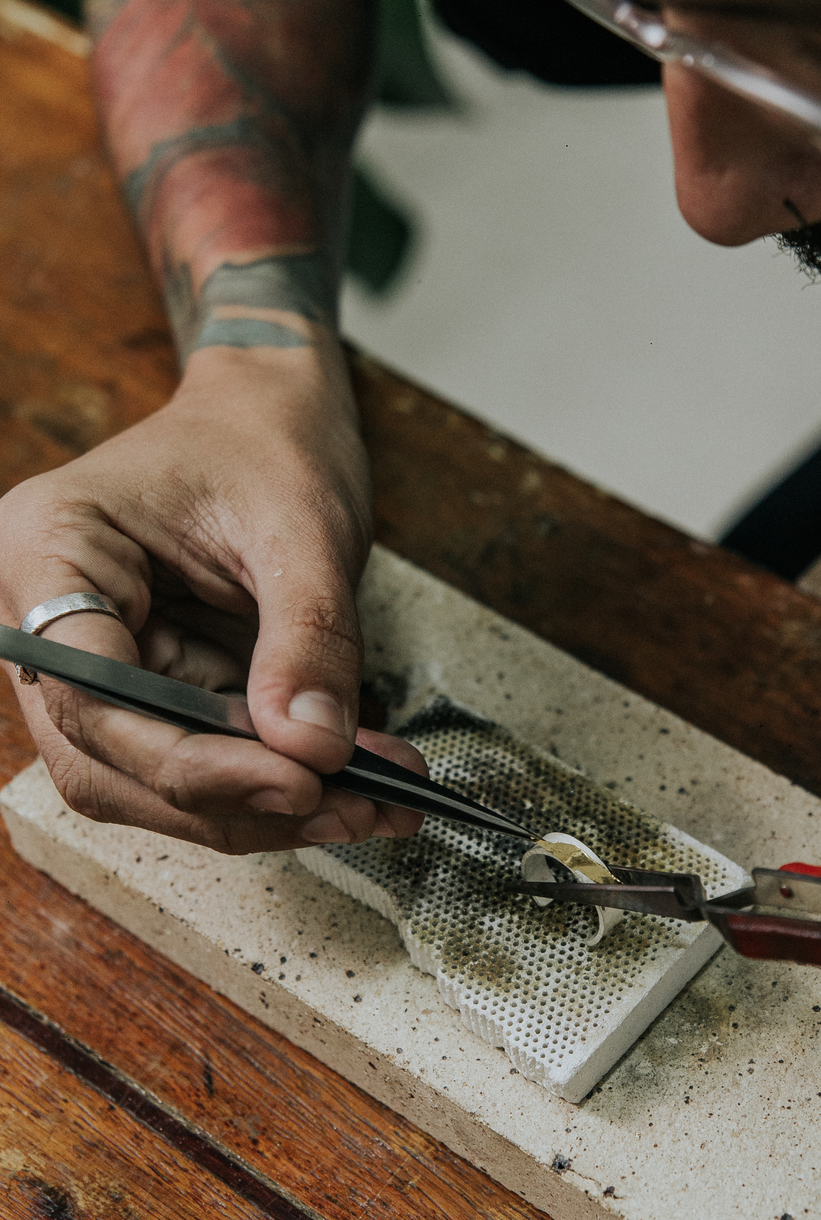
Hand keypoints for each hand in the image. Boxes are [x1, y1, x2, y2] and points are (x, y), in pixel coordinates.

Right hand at [0, 347, 425, 852]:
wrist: (274, 412)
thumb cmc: (268, 438)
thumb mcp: (302, 526)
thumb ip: (307, 637)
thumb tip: (314, 748)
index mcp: (50, 549)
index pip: (91, 693)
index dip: (188, 759)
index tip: (296, 778)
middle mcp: (45, 619)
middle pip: (110, 762)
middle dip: (235, 801)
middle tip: (353, 807)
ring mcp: (96, 662)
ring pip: (152, 782)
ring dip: (264, 808)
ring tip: (376, 801)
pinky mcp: (150, 689)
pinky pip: (201, 760)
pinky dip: (277, 782)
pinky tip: (358, 783)